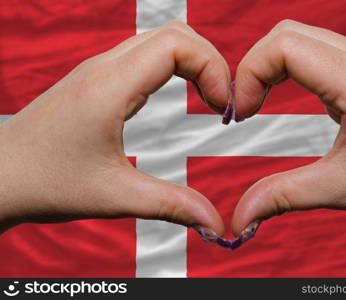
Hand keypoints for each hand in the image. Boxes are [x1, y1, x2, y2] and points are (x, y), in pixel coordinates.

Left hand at [0, 22, 228, 234]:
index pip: (177, 44)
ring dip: (193, 64)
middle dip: (210, 62)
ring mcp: (99, 70)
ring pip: (160, 41)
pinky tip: (181, 97)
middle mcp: (104, 68)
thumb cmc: (44, 183)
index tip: (223, 108)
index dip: (212, 67)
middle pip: (175, 34)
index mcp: (110, 87)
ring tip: (209, 101)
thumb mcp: (115, 197)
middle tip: (222, 104)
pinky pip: (146, 57)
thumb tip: (214, 224)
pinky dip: (175, 69)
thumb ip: (171, 206)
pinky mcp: (97, 80)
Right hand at [231, 20, 345, 235]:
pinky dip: (290, 67)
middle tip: (245, 108)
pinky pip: (318, 50)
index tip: (242, 114)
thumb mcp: (341, 189)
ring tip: (259, 102)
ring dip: (271, 65)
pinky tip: (284, 95)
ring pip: (302, 37)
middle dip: (255, 66)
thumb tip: (240, 216)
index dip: (250, 73)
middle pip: (287, 33)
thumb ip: (283, 196)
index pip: (284, 46)